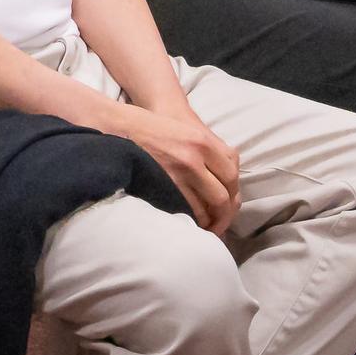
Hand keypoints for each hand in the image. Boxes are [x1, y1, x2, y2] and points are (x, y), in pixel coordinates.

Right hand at [112, 93, 239, 235]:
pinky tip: (187, 221)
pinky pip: (183, 210)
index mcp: (203, 142)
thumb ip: (212, 153)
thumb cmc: (156, 128)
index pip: (232, 176)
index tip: (229, 205)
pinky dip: (188, 219)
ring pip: (204, 208)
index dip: (233, 195)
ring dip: (207, 222)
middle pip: (222, 197)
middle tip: (220, 225)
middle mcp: (193, 158)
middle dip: (224, 216)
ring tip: (205, 228)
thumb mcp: (189, 131)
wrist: (122, 126)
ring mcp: (177, 173)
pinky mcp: (160, 185)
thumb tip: (227, 184)